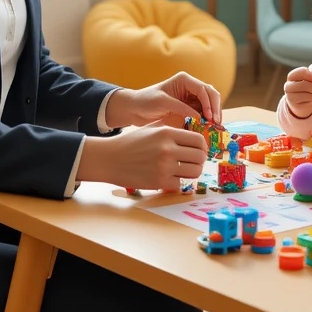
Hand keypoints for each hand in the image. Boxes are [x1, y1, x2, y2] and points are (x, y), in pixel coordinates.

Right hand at [79, 125, 206, 191]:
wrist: (110, 159)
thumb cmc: (131, 142)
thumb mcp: (152, 128)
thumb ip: (172, 128)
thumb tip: (192, 133)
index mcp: (167, 133)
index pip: (198, 140)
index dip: (202, 147)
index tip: (200, 151)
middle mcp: (168, 149)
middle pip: (200, 157)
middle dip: (200, 161)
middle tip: (194, 163)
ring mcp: (164, 166)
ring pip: (195, 172)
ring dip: (192, 172)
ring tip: (185, 171)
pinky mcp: (159, 181)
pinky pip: (181, 184)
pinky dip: (178, 182)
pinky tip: (171, 178)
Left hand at [104, 71, 221, 130]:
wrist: (135, 109)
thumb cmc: (145, 101)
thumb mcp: (162, 102)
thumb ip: (181, 108)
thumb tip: (199, 116)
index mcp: (184, 80)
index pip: (203, 89)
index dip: (209, 102)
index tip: (209, 117)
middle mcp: (190, 87)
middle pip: (211, 95)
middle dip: (215, 108)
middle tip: (216, 123)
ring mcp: (191, 98)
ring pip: (210, 104)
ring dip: (214, 114)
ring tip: (215, 127)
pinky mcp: (189, 109)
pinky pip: (203, 113)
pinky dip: (207, 120)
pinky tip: (208, 129)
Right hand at [284, 66, 311, 119]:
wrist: (302, 101)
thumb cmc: (307, 87)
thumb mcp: (309, 79)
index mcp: (291, 77)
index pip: (301, 72)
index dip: (311, 74)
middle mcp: (287, 86)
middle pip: (303, 84)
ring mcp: (290, 97)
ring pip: (305, 94)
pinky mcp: (295, 105)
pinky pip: (307, 102)